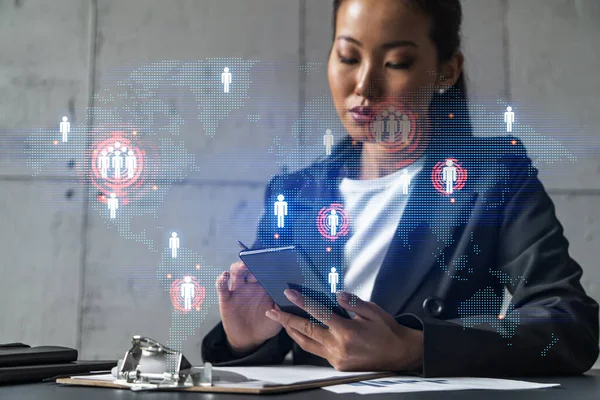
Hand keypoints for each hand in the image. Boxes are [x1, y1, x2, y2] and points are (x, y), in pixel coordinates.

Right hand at [217, 261, 281, 353]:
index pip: (266, 270)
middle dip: (254, 262)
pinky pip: (222, 287)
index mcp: (265, 286)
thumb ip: (282, 307)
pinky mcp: (226, 299)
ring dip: (238, 266)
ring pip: (235, 272)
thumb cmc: (266, 325)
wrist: (250, 339)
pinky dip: (221, 280)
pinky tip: (224, 277)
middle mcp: (251, 285)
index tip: (273, 260)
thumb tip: (288, 297)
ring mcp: (238, 290)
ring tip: (243, 266)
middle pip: (250, 266)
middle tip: (258, 262)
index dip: (269, 264)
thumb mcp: (279, 317)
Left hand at [265, 289, 423, 371]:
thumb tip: (336, 296)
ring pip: (307, 344)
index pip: (318, 313)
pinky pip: (317, 351)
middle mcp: (338, 346)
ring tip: (281, 321)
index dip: (301, 302)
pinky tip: (302, 332)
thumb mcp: (373, 311)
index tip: (289, 294)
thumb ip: (352, 303)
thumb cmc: (388, 331)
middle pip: (305, 330)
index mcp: (347, 331)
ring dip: (292, 332)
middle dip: (286, 319)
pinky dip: (307, 340)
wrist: (401, 354)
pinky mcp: (338, 365)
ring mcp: (336, 358)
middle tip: (272, 311)